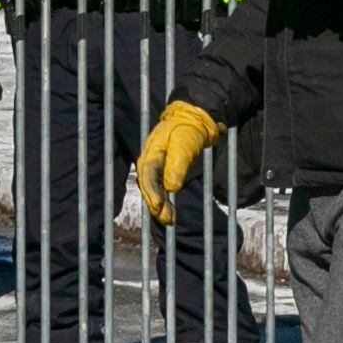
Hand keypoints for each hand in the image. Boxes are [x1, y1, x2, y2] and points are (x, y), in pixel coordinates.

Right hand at [134, 99, 223, 226]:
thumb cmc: (188, 131)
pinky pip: (160, 191)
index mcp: (151, 153)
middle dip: (155, 204)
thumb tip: (172, 187)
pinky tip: (169, 213)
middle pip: (148, 186)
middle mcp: (149, 162)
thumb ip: (178, 165)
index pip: (148, 176)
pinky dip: (164, 203)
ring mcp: (155, 168)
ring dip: (160, 207)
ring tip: (169, 221)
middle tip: (166, 219)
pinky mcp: (163, 173)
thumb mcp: (184, 145)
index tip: (158, 206)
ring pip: (153, 191)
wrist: (195, 121)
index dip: (152, 192)